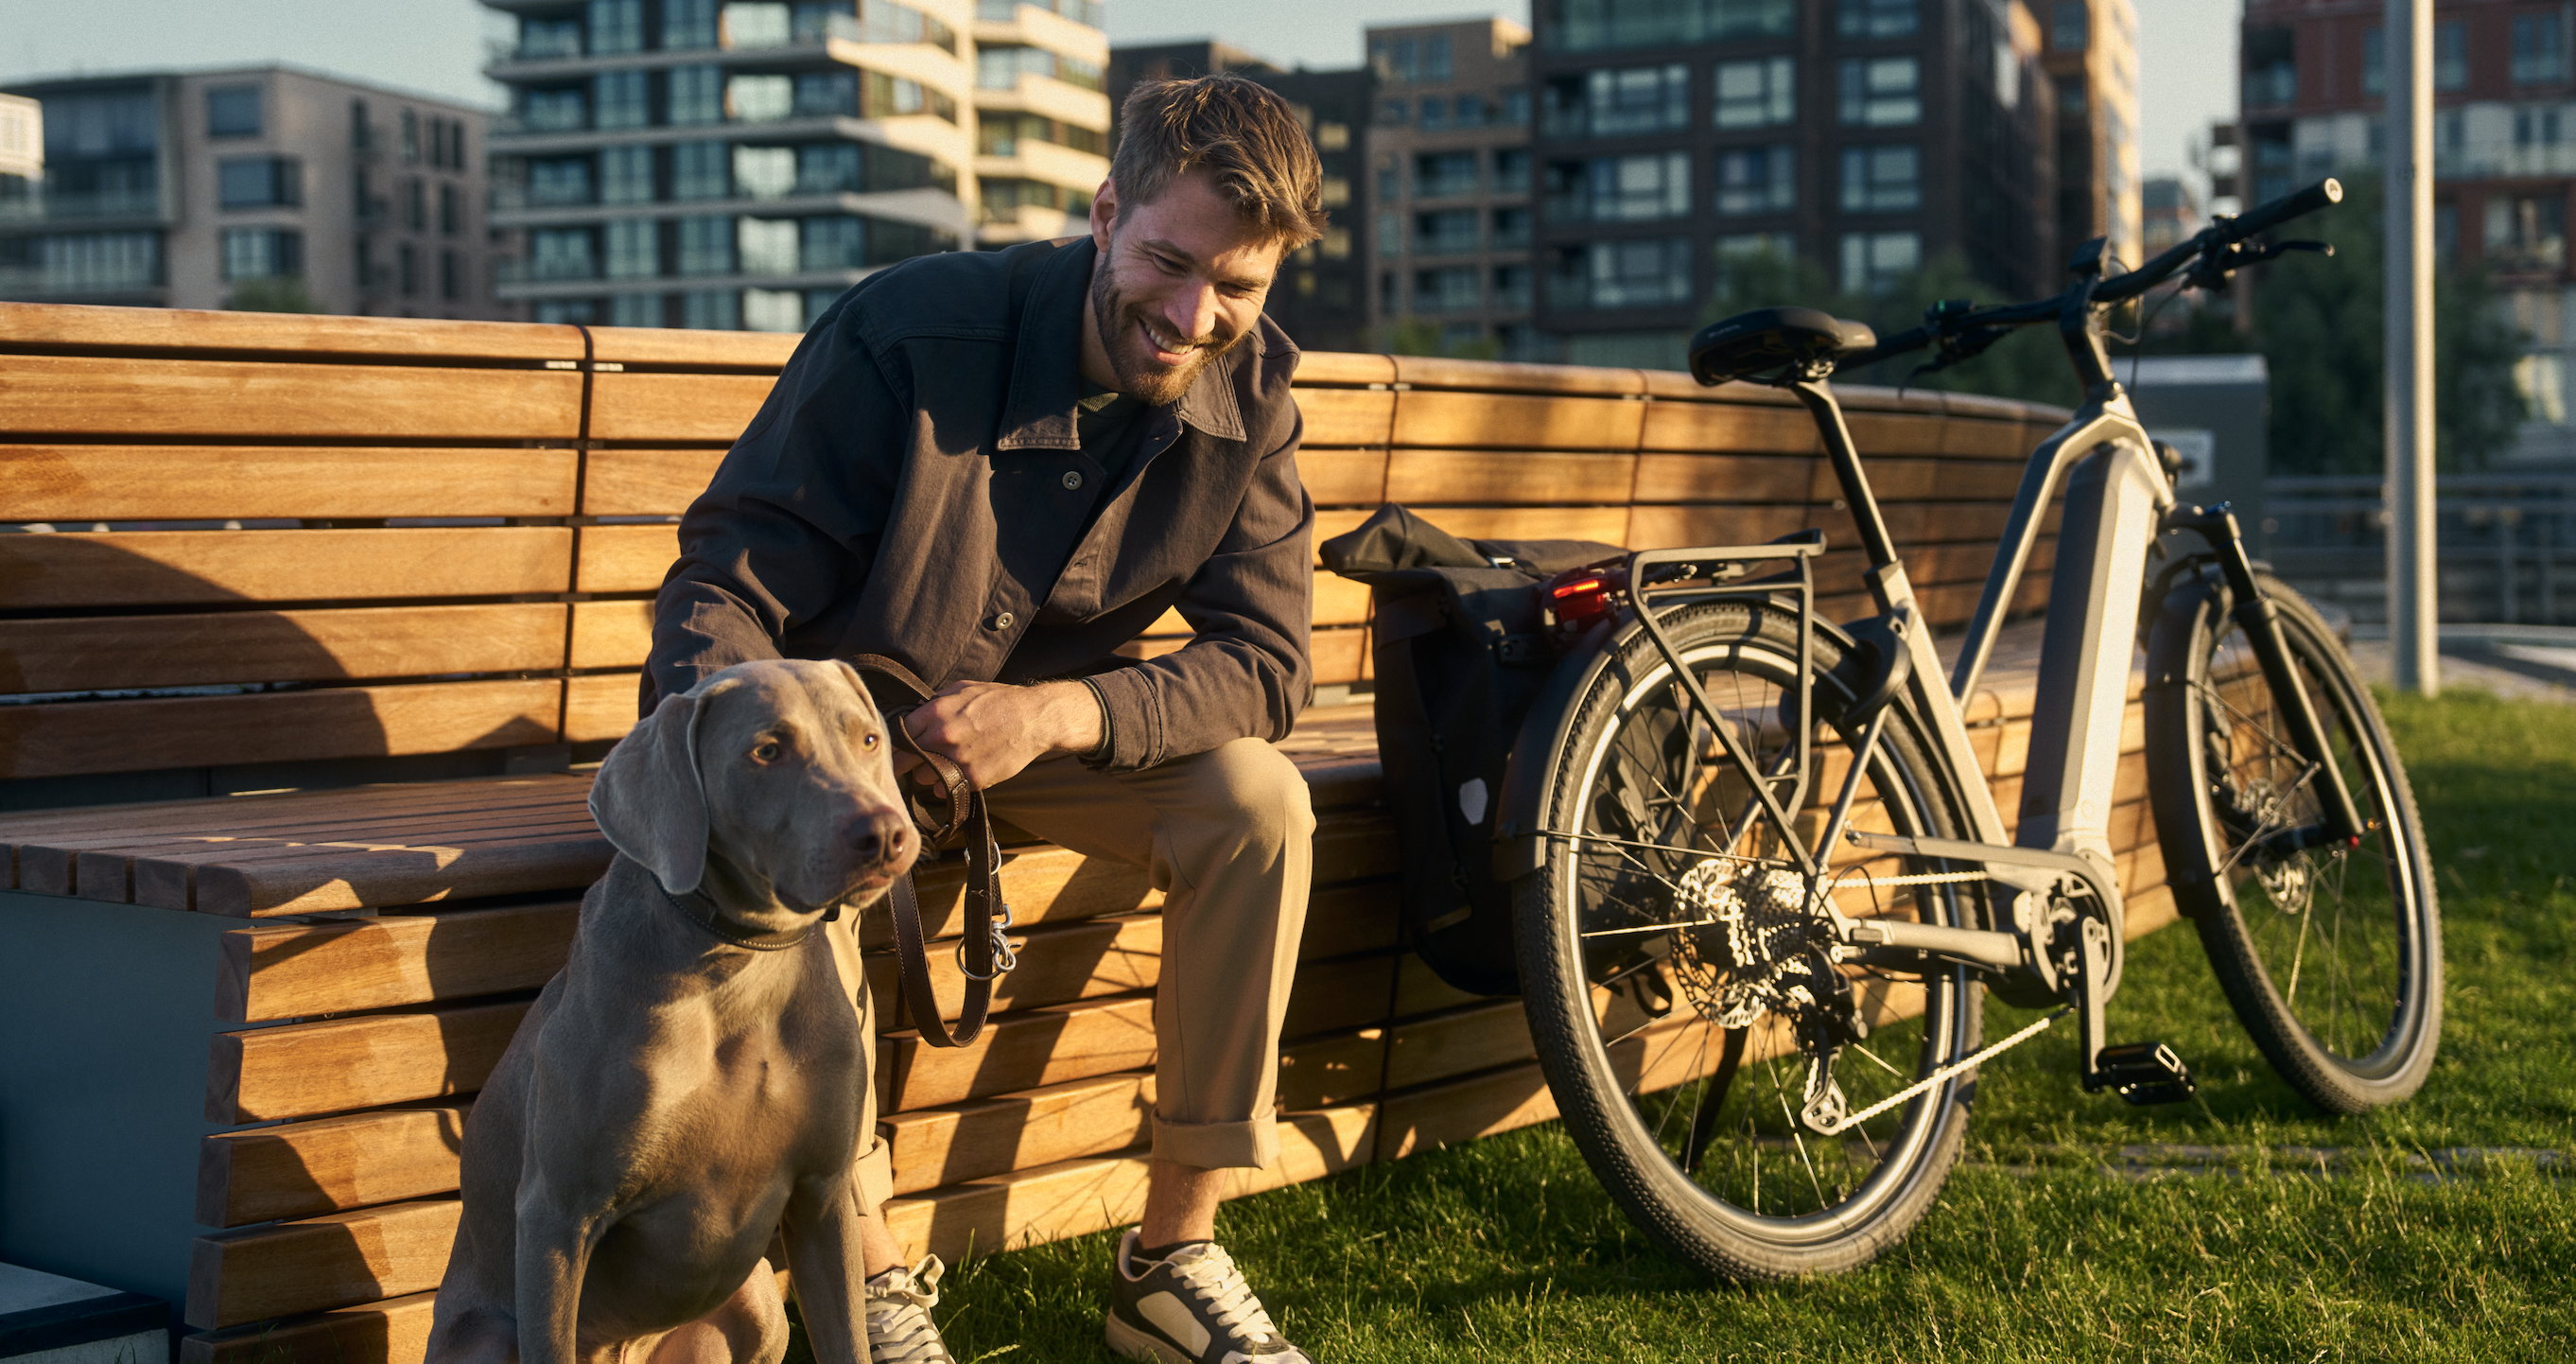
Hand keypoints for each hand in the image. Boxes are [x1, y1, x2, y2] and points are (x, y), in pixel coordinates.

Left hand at [892, 680, 1102, 795]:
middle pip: (905, 759)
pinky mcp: (973, 778)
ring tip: (943, 765)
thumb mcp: (963, 689)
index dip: (898, 741)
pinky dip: (948, 785)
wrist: (1034, 719)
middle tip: (908, 764)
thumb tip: (915, 713)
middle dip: (906, 761)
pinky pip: (946, 789)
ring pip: (923, 777)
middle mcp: (943, 736)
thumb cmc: (999, 700)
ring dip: (929, 773)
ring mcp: (957, 759)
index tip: (897, 748)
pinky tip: (957, 774)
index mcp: (936, 712)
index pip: (900, 733)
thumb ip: (935, 702)